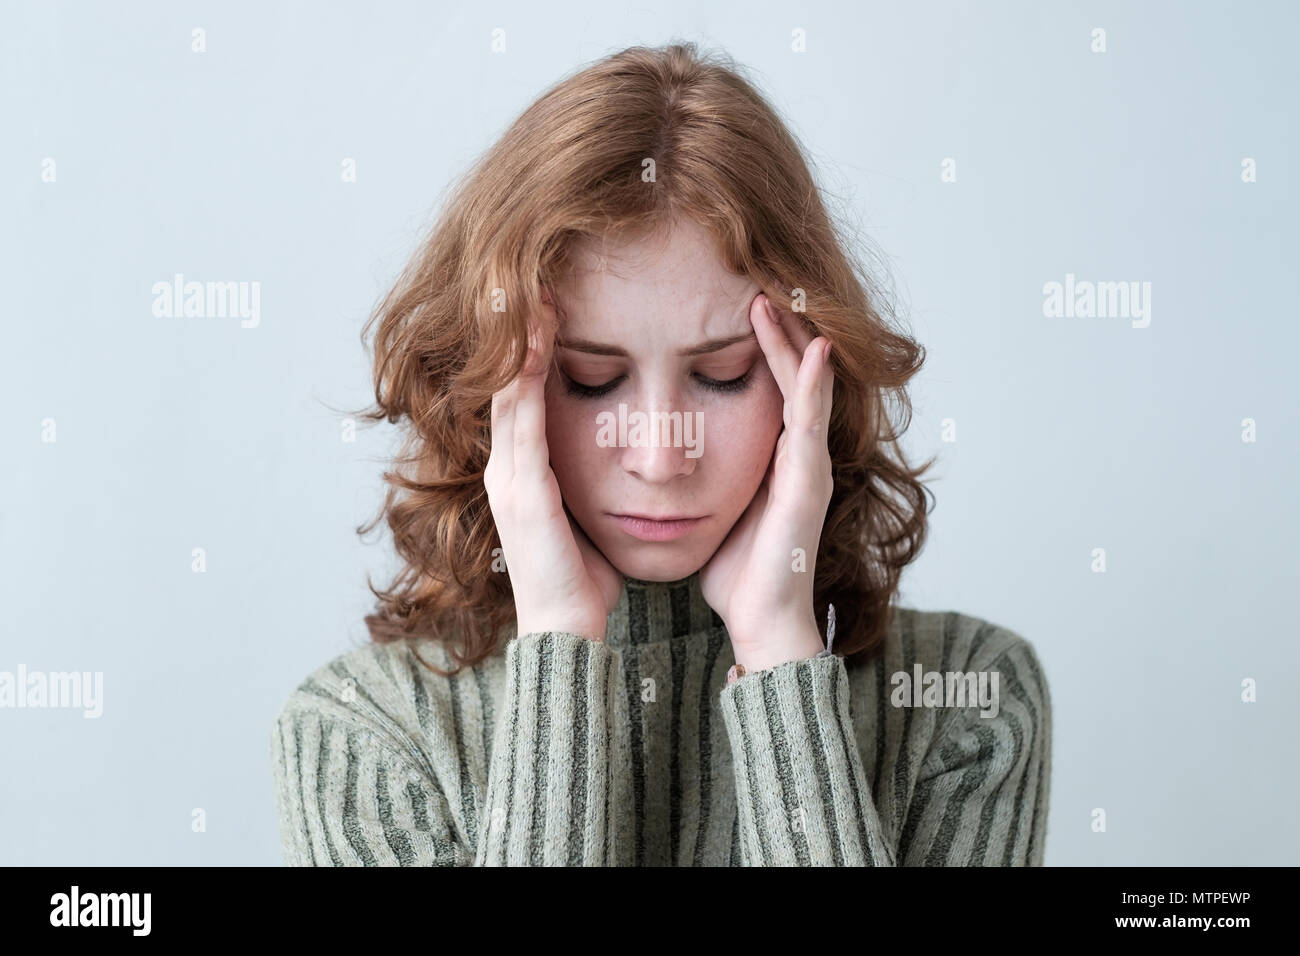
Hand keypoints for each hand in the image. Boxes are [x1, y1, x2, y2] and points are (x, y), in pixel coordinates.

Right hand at [484, 290, 623, 641]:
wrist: (567, 633)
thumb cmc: (584, 582)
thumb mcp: (584, 520)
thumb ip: (588, 487)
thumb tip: (617, 465)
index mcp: (523, 475)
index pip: (522, 397)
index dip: (531, 351)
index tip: (548, 306)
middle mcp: (507, 469)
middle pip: (506, 383)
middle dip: (517, 333)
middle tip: (530, 280)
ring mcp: (509, 479)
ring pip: (508, 392)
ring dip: (520, 342)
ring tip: (532, 293)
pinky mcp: (522, 491)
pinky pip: (522, 421)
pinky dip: (527, 377)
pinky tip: (537, 342)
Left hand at [699, 292, 834, 672]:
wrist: (761, 621)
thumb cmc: (734, 571)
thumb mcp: (710, 505)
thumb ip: (697, 475)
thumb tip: (656, 452)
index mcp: (772, 456)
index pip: (767, 385)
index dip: (756, 345)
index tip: (734, 304)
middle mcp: (796, 454)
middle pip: (791, 375)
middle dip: (778, 329)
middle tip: (759, 281)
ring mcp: (807, 466)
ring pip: (806, 388)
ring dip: (793, 341)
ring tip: (777, 297)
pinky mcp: (808, 483)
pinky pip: (812, 423)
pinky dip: (815, 384)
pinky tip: (816, 349)